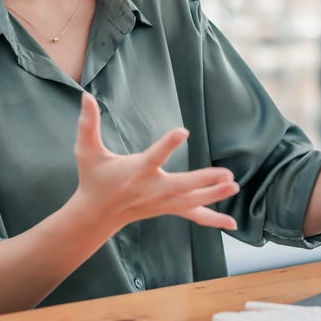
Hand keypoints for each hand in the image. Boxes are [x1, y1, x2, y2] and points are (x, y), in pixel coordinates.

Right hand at [70, 92, 238, 231]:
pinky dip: (213, 220)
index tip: (183, 131)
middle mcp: (153, 188)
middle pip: (183, 186)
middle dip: (205, 181)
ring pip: (193, 201)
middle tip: (227, 175)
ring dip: (215, 195)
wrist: (96, 213)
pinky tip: (232, 224)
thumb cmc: (93, 179)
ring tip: (234, 186)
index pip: (155, 156)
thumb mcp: (86, 151)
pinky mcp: (168, 208)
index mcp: (137, 170)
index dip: (168, 144)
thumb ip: (87, 124)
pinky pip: (194, 215)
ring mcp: (163, 202)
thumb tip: (86, 96)